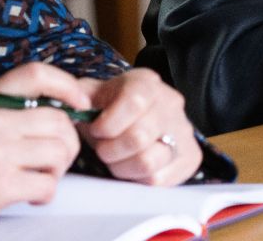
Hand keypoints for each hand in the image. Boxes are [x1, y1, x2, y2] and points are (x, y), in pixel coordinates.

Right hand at [0, 62, 89, 240]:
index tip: (80, 102)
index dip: (67, 85)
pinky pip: (46, 185)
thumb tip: (52, 105)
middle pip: (59, 120)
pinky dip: (45, 194)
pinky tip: (29, 196)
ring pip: (59, 153)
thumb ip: (2, 107)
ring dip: (56, 171)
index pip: (36, 74)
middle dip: (67, 143)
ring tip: (37, 178)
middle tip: (55, 160)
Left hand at [79, 68, 201, 186]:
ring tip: (116, 159)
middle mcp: (170, 104)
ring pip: (148, 162)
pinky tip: (132, 167)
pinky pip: (158, 180)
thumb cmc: (114, 108)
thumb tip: (73, 102)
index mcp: (147, 83)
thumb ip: (80, 95)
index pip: (134, 101)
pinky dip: (137, 179)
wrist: (147, 116)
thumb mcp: (96, 94)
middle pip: (138, 136)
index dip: (108, 123)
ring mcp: (183, 132)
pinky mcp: (189, 159)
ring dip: (122, 167)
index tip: (96, 129)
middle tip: (103, 148)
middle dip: (110, 150)